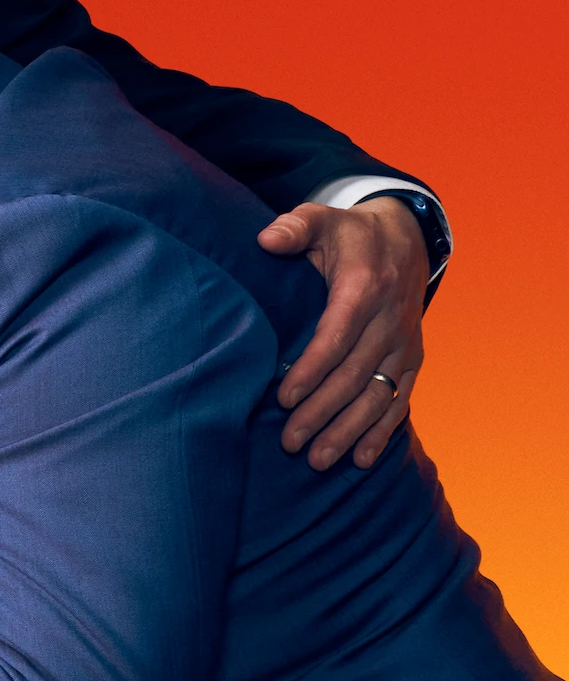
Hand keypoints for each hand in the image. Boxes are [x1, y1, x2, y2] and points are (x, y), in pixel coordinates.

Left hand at [259, 195, 429, 470]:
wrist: (405, 239)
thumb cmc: (349, 236)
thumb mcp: (323, 220)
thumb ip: (295, 227)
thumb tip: (267, 239)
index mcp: (365, 286)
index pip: (337, 336)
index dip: (312, 370)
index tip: (284, 398)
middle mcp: (390, 318)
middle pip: (355, 374)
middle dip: (322, 412)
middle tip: (290, 443)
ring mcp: (404, 341)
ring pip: (378, 393)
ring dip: (349, 431)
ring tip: (317, 460)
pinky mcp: (412, 357)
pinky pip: (401, 398)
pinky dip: (383, 431)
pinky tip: (361, 459)